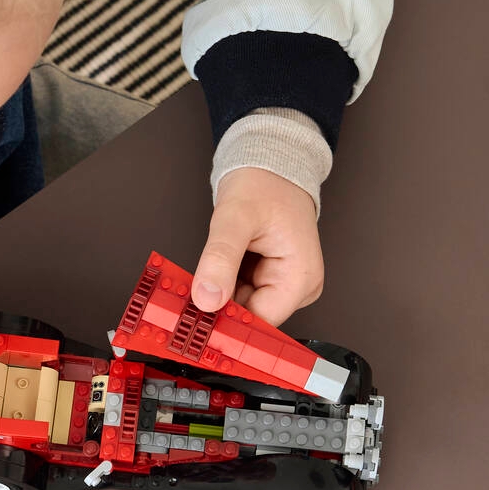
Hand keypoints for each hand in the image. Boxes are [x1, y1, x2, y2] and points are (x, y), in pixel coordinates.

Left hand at [192, 166, 323, 324]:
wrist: (269, 166)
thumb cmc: (264, 184)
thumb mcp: (235, 218)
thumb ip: (220, 259)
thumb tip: (207, 298)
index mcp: (300, 278)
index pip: (261, 322)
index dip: (227, 323)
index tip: (195, 321)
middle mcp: (297, 286)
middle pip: (249, 317)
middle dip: (218, 307)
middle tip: (188, 295)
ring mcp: (282, 283)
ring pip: (239, 307)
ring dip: (217, 295)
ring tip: (201, 275)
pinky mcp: (268, 279)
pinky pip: (237, 294)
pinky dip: (220, 285)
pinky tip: (210, 273)